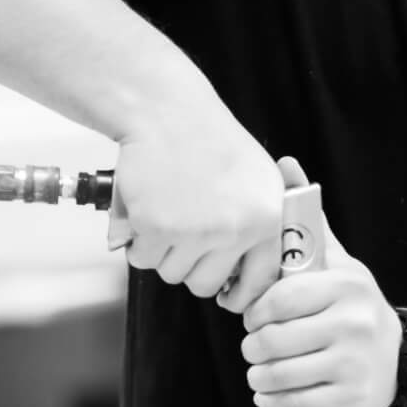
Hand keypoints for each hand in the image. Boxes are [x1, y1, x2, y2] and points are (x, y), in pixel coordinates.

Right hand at [116, 87, 285, 312]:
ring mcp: (197, 231)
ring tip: (166, 214)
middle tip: (183, 235)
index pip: (261, 281)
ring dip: (162, 253)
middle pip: (207, 284)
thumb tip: (251, 278)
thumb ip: (261, 226)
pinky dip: (138, 243)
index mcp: (269, 218)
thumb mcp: (259, 180)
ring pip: (173, 274)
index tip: (227, 294)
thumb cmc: (210, 142)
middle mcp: (238, 229)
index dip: (240, 293)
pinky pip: (144, 259)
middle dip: (191, 267)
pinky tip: (146, 211)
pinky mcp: (158, 228)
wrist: (168, 112)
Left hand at [240, 158, 401, 406]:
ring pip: (277, 374)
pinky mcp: (351, 398)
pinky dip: (271, 401)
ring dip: (258, 376)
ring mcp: (355, 363)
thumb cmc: (352, 307)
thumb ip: (308, 220)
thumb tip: (285, 163)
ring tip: (260, 370)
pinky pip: (291, 404)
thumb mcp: (337, 263)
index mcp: (345, 285)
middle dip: (253, 346)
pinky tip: (271, 393)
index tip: (255, 316)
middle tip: (256, 346)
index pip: (277, 299)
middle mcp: (354, 322)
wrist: (401, 361)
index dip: (255, 310)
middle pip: (271, 340)